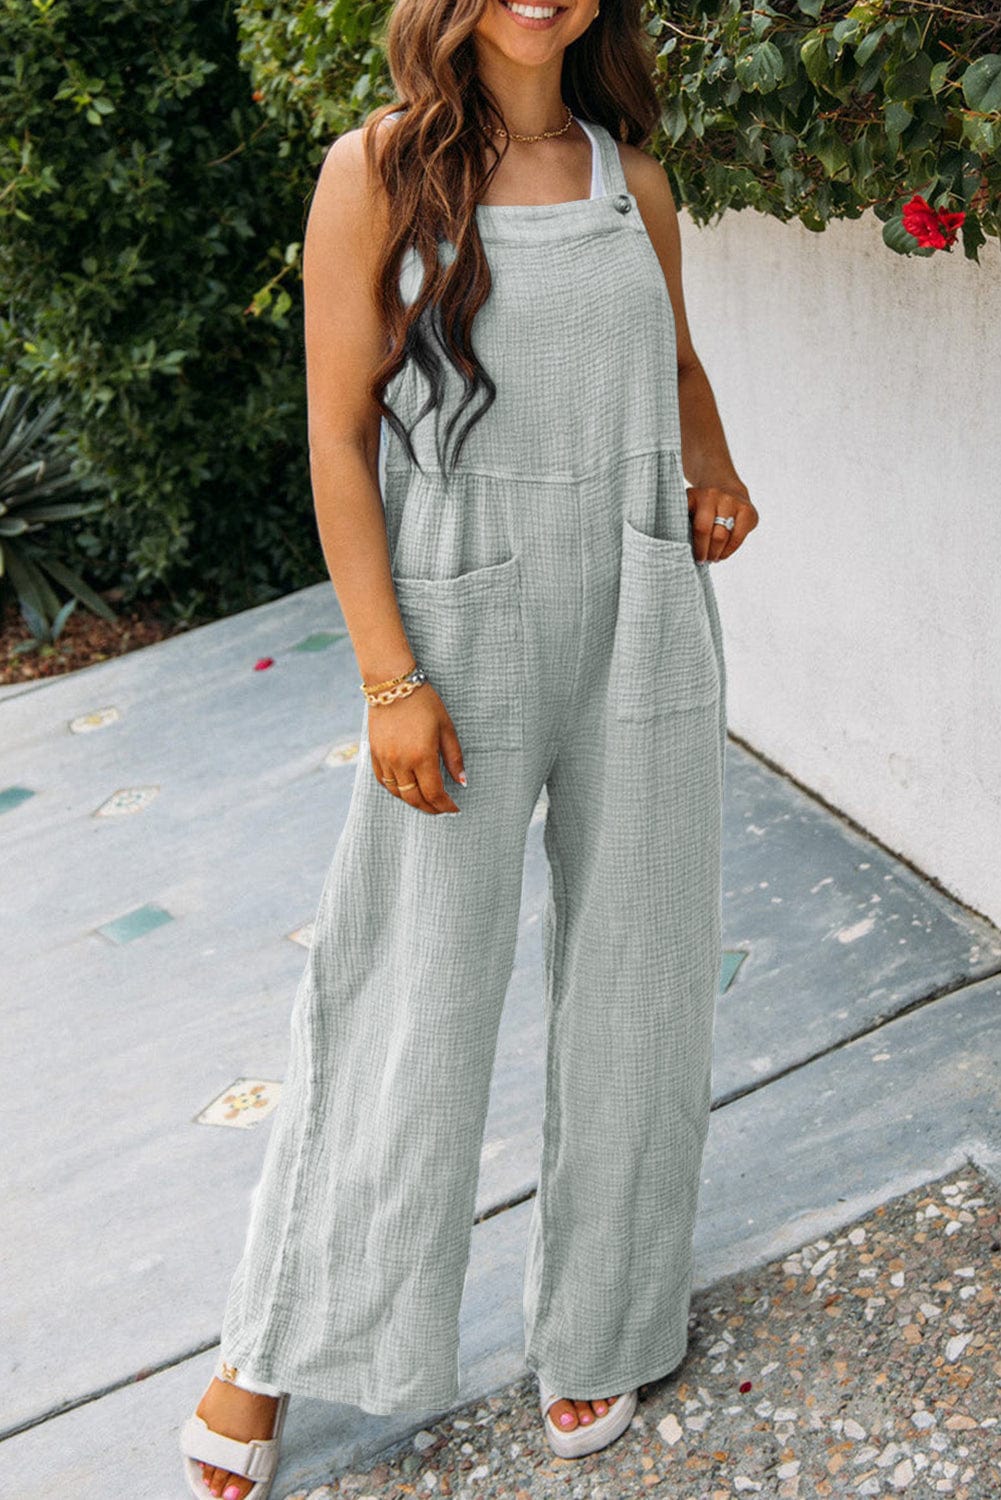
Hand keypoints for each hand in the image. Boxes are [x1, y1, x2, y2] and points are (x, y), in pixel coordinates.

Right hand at [369, 683, 465, 814]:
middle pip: (414, 798)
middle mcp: (401, 762)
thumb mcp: (446, 727)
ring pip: (398, 793)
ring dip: (412, 800)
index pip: (434, 793)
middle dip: (429, 808)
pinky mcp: (374, 754)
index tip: (454, 809)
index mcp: (422, 756)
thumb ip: (454, 757)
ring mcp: (385, 759)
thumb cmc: (424, 703)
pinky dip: (395, 790)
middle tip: (441, 809)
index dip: (445, 805)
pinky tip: (405, 788)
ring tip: (425, 801)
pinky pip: (383, 781)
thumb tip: (462, 782)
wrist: (392, 685)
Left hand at [687, 483, 757, 562]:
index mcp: (696, 495)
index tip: (690, 555)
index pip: (695, 526)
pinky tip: (722, 554)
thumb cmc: (703, 508)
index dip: (694, 545)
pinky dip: (728, 551)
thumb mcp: (688, 508)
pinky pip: (737, 538)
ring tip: (712, 558)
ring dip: (716, 553)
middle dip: (704, 551)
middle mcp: (715, 495)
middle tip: (701, 561)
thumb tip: (676, 548)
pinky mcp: (748, 512)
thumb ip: (681, 522)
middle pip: (707, 531)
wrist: (728, 490)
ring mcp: (733, 502)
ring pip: (723, 537)